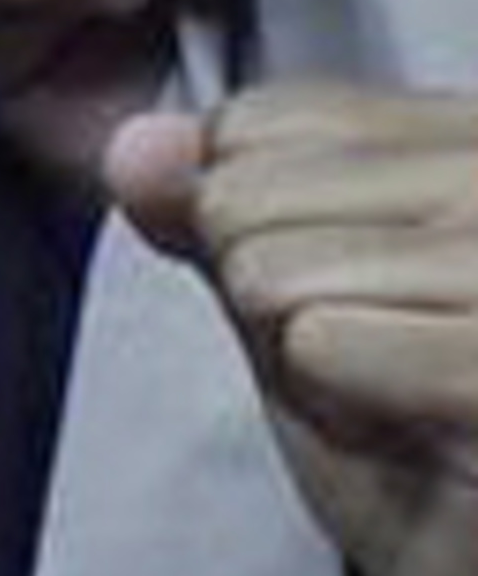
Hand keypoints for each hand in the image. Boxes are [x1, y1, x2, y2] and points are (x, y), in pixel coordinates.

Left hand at [108, 90, 477, 575]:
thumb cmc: (413, 454)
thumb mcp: (291, 303)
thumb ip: (211, 207)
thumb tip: (130, 142)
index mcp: (467, 134)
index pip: (255, 120)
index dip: (264, 234)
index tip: (367, 311)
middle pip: (243, 192)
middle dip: (276, 304)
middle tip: (388, 378)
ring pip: (265, 266)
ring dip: (306, 362)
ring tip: (404, 408)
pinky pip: (317, 340)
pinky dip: (339, 407)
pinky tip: (424, 443)